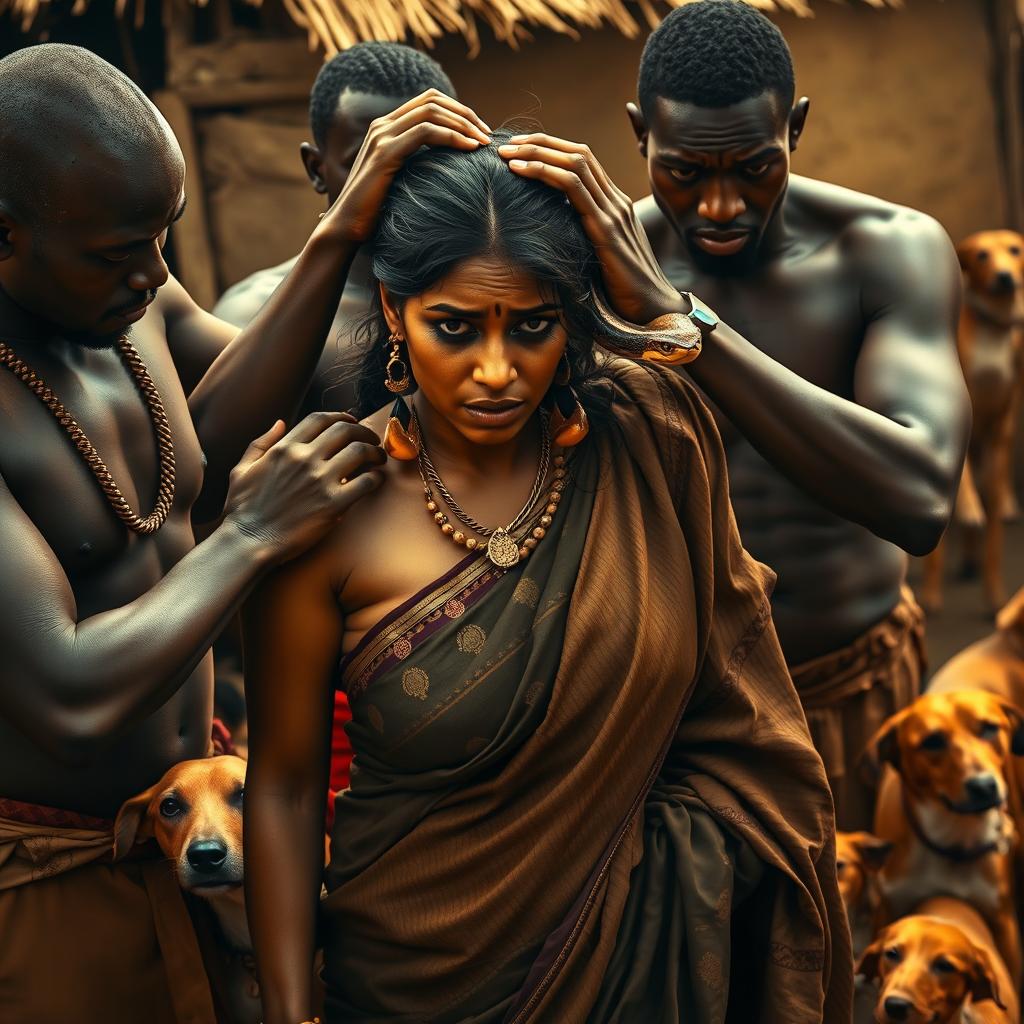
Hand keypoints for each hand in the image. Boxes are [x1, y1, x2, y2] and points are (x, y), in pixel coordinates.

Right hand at [223, 412, 385, 562]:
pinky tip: (377, 480)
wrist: (249, 542)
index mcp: (284, 448)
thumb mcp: (242, 469)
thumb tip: (280, 423)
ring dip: (374, 452)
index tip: (352, 423)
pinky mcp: (333, 504)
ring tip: (379, 459)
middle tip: (371, 441)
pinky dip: (377, 478)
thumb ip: (261, 443)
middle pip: (345, 430)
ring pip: (360, 451)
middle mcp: (304, 459)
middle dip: (363, 432)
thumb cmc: (243, 510)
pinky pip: (366, 482)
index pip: (321, 419)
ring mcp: (320, 480)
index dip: (342, 416)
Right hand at [319, 90, 491, 244]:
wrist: (346, 228)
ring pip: (431, 112)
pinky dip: (452, 136)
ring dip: (463, 124)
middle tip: (487, 135)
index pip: (428, 102)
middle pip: (432, 100)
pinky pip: (425, 132)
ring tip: (483, 142)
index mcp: (386, 128)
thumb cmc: (376, 212)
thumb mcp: (401, 181)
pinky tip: (470, 149)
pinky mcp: (385, 154)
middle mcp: (382, 126)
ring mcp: (382, 137)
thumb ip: (416, 166)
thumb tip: (448, 167)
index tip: (479, 133)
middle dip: (465, 114)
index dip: (458, 111)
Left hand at [499, 134, 685, 324]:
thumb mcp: (597, 260)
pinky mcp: (606, 228)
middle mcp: (616, 202)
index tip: (518, 153)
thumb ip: (581, 242)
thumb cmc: (623, 295)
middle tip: (505, 146)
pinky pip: (574, 187)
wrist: (654, 312)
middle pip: (577, 153)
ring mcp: (614, 212)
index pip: (582, 162)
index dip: (549, 150)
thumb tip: (549, 240)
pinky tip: (520, 172)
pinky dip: (544, 172)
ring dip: (537, 152)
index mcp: (614, 206)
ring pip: (575, 162)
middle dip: (538, 143)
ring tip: (507, 154)